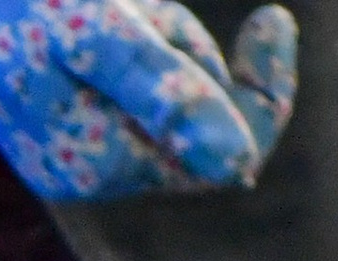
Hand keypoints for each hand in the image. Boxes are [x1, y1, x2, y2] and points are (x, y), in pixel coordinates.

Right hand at [0, 2, 297, 202]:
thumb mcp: (98, 30)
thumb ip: (167, 94)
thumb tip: (238, 165)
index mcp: (96, 164)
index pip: (220, 155)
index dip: (262, 95)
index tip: (275, 19)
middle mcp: (88, 167)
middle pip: (192, 113)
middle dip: (183, 46)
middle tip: (136, 5)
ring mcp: (73, 139)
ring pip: (164, 82)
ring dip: (155, 29)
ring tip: (102, 1)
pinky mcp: (61, 107)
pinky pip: (131, 69)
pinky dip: (133, 28)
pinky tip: (91, 6)